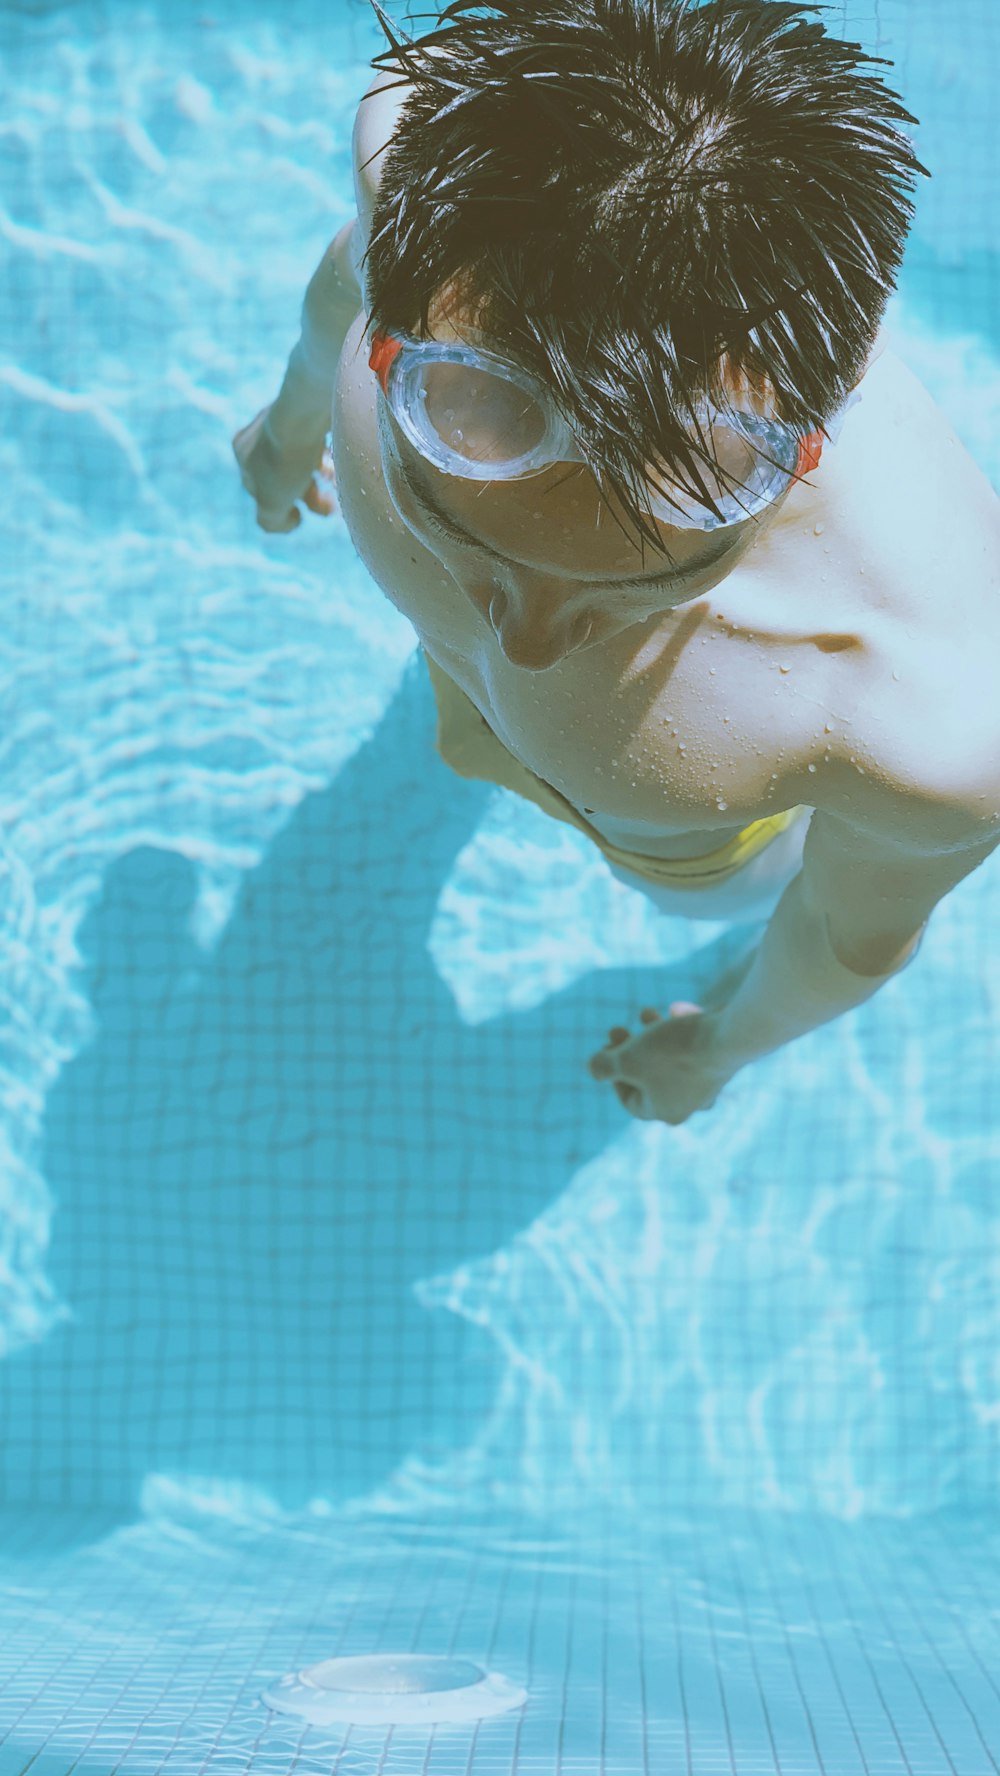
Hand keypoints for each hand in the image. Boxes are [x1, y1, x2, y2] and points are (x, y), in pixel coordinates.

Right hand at [233, 406, 336, 533]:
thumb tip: (284, 523)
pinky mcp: (313, 409)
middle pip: (287, 474)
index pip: (260, 489)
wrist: (307, 411)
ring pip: (307, 457)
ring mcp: (287, 418)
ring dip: (323, 477)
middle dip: (309, 496)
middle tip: (331, 509)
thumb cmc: (285, 459)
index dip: (280, 510)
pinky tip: (344, 463)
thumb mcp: (271, 502)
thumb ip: (271, 520)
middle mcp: (260, 432)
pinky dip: (332, 455)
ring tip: (340, 485)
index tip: (300, 517)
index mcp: (242, 450)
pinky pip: (323, 439)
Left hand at [587, 1002, 734, 1125]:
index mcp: (665, 1111)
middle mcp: (690, 1103)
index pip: (630, 1100)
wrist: (729, 1035)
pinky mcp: (723, 1061)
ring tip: (645, 1012)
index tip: (607, 1050)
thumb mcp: (626, 1059)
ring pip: (670, 1058)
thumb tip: (594, 1068)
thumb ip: (603, 1066)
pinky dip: (681, 1029)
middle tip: (618, 1028)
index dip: (612, 1074)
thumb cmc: (674, 1052)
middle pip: (650, 1077)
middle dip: (631, 1050)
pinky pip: (693, 1046)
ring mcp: (709, 1082)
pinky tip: (678, 1010)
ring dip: (653, 1034)